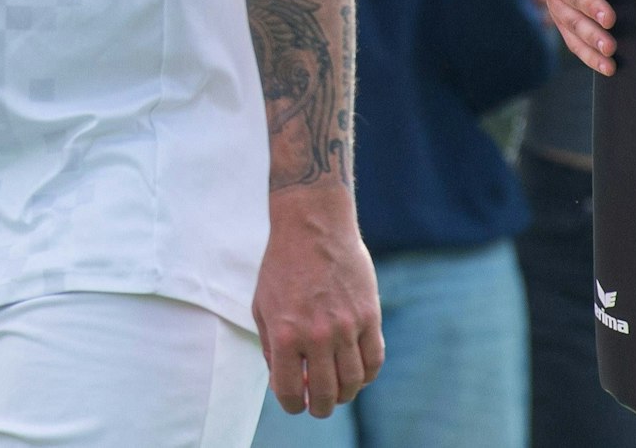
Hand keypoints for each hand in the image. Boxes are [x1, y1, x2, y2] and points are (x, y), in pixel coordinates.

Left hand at [253, 189, 383, 417]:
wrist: (313, 227)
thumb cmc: (282, 265)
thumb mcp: (262, 305)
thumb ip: (270, 346)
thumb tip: (284, 381)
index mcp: (283, 333)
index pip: (290, 391)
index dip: (293, 405)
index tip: (296, 403)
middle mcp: (316, 335)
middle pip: (326, 394)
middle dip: (320, 407)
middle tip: (319, 405)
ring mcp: (346, 327)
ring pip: (353, 383)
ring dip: (345, 394)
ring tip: (337, 390)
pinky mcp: (369, 316)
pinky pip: (373, 361)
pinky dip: (366, 375)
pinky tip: (356, 372)